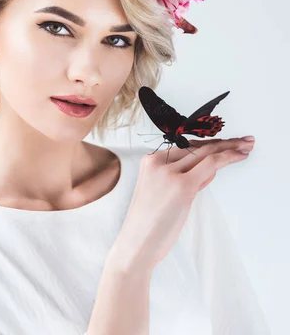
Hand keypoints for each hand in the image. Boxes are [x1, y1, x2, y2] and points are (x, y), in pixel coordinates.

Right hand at [110, 136, 254, 274]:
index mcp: (149, 161)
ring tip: (247, 146)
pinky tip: (240, 156)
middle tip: (244, 140)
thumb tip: (208, 170)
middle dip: (224, 142)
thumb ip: (181, 177)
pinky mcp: (182, 185)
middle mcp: (158, 161)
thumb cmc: (149, 225)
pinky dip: (228, 158)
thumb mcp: (161, 192)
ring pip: (206, 153)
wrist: (137, 245)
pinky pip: (210, 165)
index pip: (185, 148)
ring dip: (230, 148)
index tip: (225, 143)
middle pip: (196, 147)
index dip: (208, 144)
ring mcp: (169, 172)